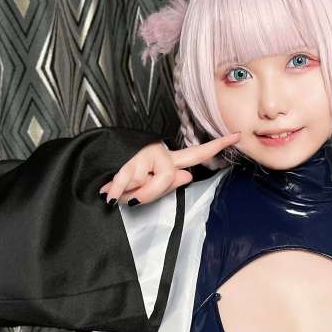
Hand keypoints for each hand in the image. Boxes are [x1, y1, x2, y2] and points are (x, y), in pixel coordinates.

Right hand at [98, 132, 240, 205]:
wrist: (93, 167)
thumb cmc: (122, 183)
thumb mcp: (147, 188)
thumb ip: (168, 184)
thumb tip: (187, 176)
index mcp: (167, 161)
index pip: (196, 153)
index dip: (217, 146)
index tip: (238, 136)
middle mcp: (159, 153)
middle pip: (173, 174)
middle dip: (157, 187)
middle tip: (147, 191)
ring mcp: (144, 154)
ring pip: (152, 185)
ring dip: (135, 195)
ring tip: (119, 193)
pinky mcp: (128, 158)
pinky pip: (129, 182)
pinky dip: (119, 192)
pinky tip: (110, 196)